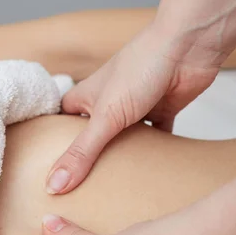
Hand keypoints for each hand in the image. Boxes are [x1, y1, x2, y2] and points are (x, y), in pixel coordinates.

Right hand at [46, 22, 218, 194]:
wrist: (188, 46)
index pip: (61, 121)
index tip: (47, 165)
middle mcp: (108, 102)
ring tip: (110, 187)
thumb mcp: (104, 118)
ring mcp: (135, 107)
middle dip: (88, 157)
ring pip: (123, 140)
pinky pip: (155, 139)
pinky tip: (150, 172)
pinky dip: (154, 153)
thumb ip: (82, 153)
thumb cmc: (141, 67)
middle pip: (92, 135)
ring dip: (121, 158)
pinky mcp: (161, 111)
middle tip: (78, 187)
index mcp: (86, 97)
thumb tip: (55, 185)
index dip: (54, 140)